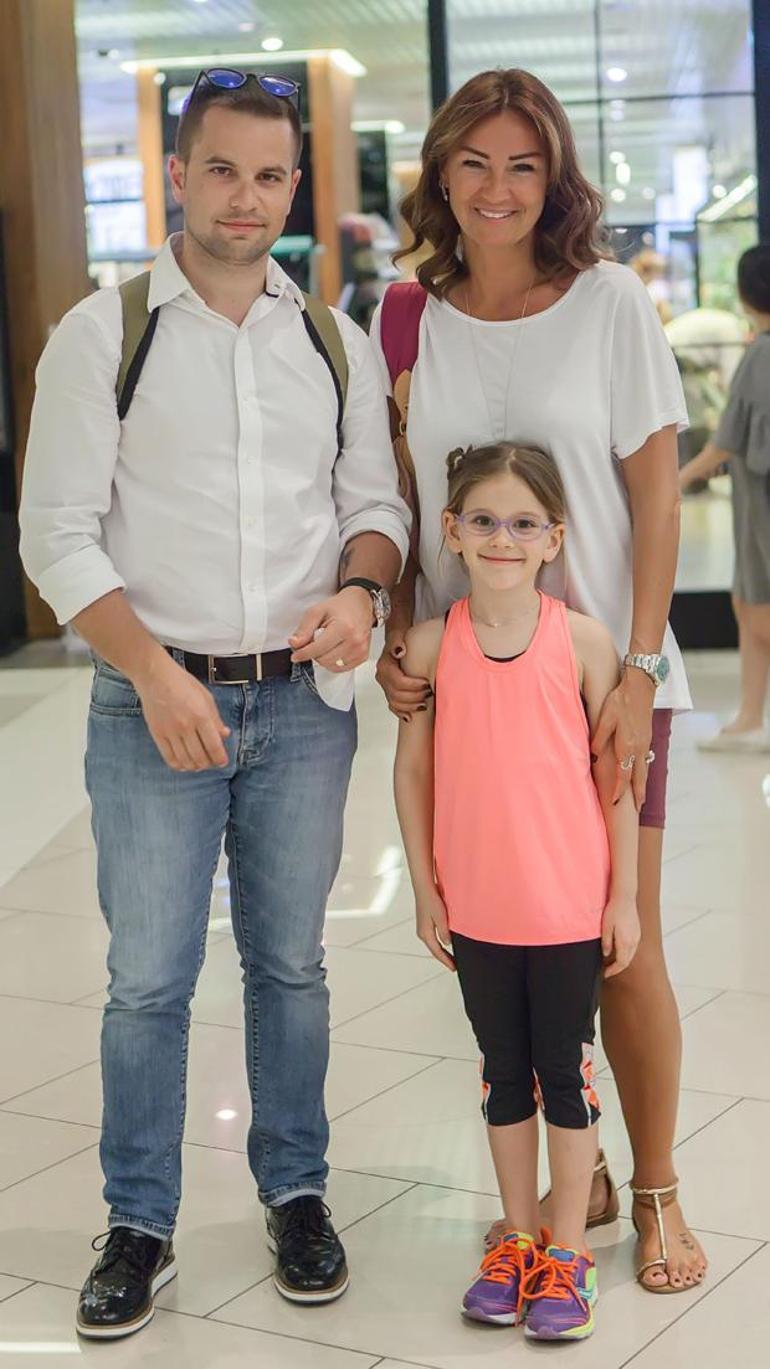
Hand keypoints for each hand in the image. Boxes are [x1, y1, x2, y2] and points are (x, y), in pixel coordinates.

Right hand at [133, 653, 229, 770]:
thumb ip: (216, 719)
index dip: (220, 758)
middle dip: (209, 764)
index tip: (223, 762)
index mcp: (201, 715)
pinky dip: (179, 765)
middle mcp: (185, 725)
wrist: (155, 676)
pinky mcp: (157, 734)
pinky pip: (169, 757)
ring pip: (185, 760)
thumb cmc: (182, 683)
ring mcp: (170, 731)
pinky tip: (184, 763)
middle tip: (211, 762)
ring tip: (199, 763)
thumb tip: (224, 735)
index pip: (214, 746)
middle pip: (200, 757)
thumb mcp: (206, 697)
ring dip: (195, 766)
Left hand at [289, 587, 372, 671]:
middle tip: (313, 643)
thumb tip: (294, 644)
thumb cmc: (339, 607)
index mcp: (343, 628)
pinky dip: (333, 662)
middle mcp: (354, 641)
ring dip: (323, 659)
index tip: (295, 656)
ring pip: (332, 666)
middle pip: (324, 660)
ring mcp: (360, 650)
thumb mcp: (317, 611)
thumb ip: (304, 629)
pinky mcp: (363, 657)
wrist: (361, 605)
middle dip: (313, 654)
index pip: (318, 649)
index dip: (303, 654)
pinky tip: (332, 650)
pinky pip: (341, 668)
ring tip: (325, 644)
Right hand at [375, 631, 430, 721]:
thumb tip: (400, 651)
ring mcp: (385, 686)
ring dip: (410, 706)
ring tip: (424, 703)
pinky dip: (401, 712)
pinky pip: (393, 706)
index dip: (413, 685)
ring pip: (395, 703)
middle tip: (429, 693)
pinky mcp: (389, 692)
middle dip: (414, 696)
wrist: (396, 641)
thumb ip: (397, 641)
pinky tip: (410, 717)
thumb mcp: (398, 635)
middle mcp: (382, 677)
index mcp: (384, 666)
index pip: (397, 681)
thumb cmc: (399, 639)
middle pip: (397, 694)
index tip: (426, 683)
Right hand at [415, 888, 454, 970]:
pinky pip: (433, 938)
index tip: (454, 968)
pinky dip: (439, 944)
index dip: (446, 961)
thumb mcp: (441, 917)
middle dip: (444, 958)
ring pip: (433, 944)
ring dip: (442, 951)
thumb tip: (448, 944)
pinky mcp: (424, 923)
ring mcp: (422, 928)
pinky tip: (445, 943)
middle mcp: (422, 933)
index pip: (437, 952)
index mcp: (425, 933)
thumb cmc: (432, 900)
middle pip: (434, 950)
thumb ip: (445, 932)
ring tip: (451, 957)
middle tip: (453, 966)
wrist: (423, 888)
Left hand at [592, 670, 653, 809]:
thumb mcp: (605, 717)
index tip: (615, 803)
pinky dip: (643, 772)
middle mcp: (639, 748)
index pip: (623, 775)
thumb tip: (593, 754)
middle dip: (637, 795)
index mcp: (627, 745)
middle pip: (638, 777)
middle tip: (636, 810)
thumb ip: (599, 737)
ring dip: (642, 785)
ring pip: (644, 770)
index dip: (619, 790)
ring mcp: (645, 743)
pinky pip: (646, 760)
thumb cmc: (621, 700)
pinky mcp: (647, 737)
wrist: (641, 687)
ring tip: (641, 798)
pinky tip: (641, 774)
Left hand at [602, 896, 640, 977]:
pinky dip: (626, 954)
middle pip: (627, 961)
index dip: (613, 970)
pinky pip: (632, 948)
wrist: (625, 897)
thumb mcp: (606, 927)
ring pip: (630, 955)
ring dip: (622, 961)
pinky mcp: (637, 932)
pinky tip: (619, 951)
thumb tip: (606, 954)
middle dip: (617, 968)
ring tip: (612, 963)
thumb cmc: (614, 910)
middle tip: (607, 971)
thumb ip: (606, 942)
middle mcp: (633, 941)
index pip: (621, 963)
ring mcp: (637, 937)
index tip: (606, 974)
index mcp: (625, 941)